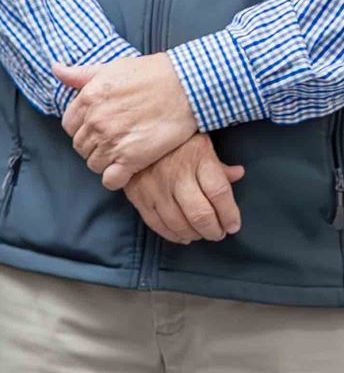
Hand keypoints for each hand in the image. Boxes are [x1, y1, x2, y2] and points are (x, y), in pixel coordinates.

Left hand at [55, 51, 198, 185]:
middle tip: (111, 142)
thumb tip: (56, 68)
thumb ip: (80, 74)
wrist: (186, 86)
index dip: (82, 129)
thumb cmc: (151, 74)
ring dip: (104, 161)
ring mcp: (112, 141)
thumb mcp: (111, 68)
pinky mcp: (133, 158)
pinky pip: (111, 180)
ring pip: (93, 163)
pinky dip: (114, 179)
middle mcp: (96, 122)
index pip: (69, 126)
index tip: (96, 129)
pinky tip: (124, 172)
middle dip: (92, 146)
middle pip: (80, 146)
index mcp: (87, 100)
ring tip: (120, 154)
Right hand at [123, 133, 245, 242]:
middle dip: (214, 230)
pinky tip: (182, 236)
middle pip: (200, 213)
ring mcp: (156, 187)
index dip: (229, 214)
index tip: (233, 226)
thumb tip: (239, 174)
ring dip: (194, 234)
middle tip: (218, 234)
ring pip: (179, 222)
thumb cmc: (175, 142)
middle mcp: (177, 174)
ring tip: (202, 234)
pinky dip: (172, 235)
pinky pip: (156, 223)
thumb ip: (219, 165)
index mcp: (198, 158)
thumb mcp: (201, 145)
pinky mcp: (139, 197)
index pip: (219, 193)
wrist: (134, 136)